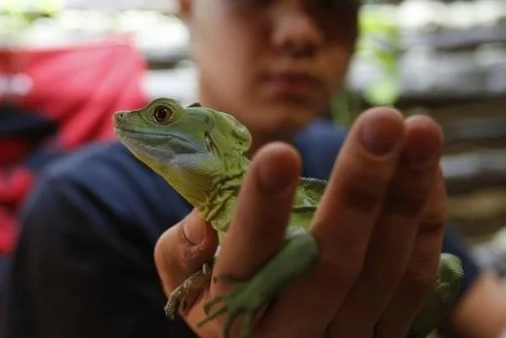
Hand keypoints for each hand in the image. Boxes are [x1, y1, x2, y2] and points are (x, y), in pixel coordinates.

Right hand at [154, 107, 446, 336]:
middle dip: (359, 191)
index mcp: (234, 321)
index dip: (262, 211)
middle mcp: (294, 337)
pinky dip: (427, 223)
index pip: (245, 263)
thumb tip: (204, 221)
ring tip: (420, 130)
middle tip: (380, 122)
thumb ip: (181, 252)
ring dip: (407, 195)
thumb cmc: (223, 299)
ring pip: (386, 271)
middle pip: (333, 267)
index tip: (278, 153)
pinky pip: (416, 281)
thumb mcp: (186, 285)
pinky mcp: (387, 335)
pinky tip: (427, 169)